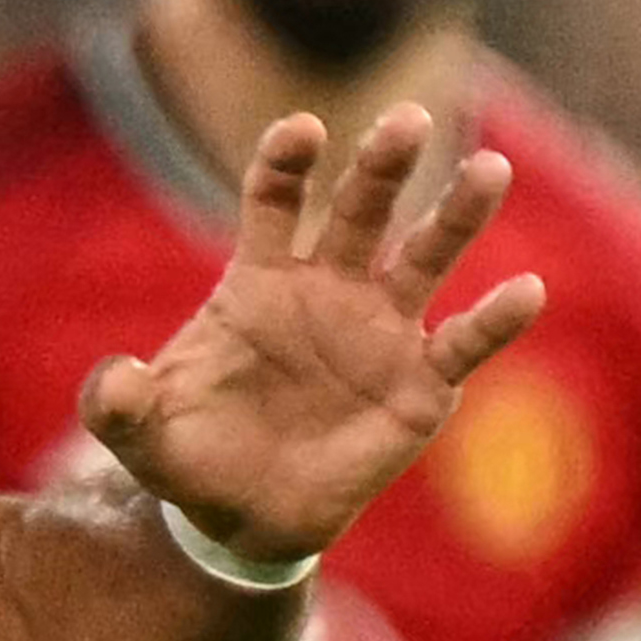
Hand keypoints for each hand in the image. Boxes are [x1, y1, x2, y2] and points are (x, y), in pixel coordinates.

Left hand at [78, 102, 535, 579]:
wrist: (243, 521)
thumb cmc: (191, 459)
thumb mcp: (141, 437)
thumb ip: (118, 405)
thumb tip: (114, 381)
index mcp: (260, 281)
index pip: (274, 200)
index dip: (287, 164)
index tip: (304, 132)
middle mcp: (329, 288)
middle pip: (360, 209)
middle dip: (383, 164)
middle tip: (408, 119)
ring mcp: (380, 330)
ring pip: (425, 255)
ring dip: (458, 213)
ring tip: (490, 169)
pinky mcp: (420, 383)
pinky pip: (463, 343)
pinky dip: (494, 320)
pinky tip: (526, 291)